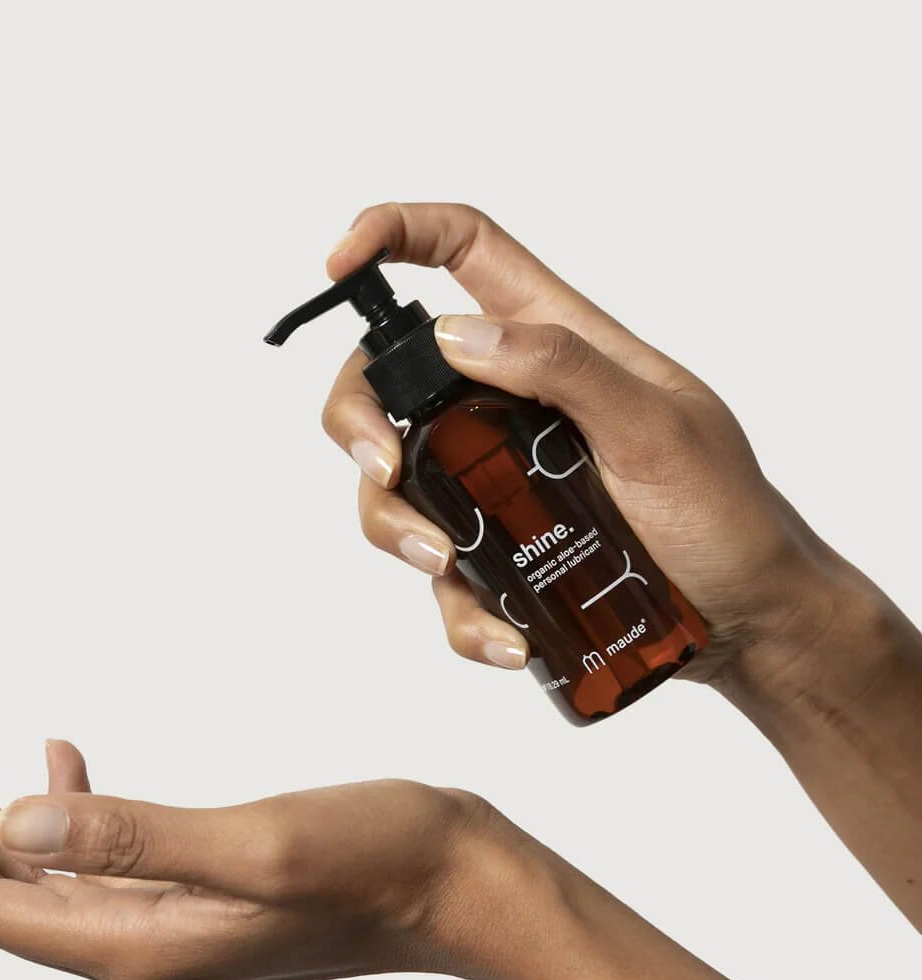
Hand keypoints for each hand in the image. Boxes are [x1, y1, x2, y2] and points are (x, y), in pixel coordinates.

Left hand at [0, 722, 537, 979]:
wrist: (465, 886)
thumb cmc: (381, 862)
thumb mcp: (256, 844)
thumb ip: (134, 838)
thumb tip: (12, 824)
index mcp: (140, 947)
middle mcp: (142, 950)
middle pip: (0, 892)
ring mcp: (171, 928)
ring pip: (45, 873)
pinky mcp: (201, 897)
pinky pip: (100, 862)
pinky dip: (65, 810)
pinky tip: (61, 763)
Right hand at [323, 202, 846, 685]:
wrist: (747, 620)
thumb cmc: (725, 514)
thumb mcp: (659, 428)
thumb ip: (566, 368)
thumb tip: (458, 335)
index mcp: (553, 342)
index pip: (463, 252)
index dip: (394, 234)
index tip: (340, 264)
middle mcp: (508, 406)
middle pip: (390, 381)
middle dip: (359, 419)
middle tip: (382, 467)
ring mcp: (494, 484)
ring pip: (395, 486)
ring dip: (395, 526)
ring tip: (449, 565)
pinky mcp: (498, 556)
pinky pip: (444, 580)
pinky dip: (462, 613)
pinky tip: (507, 638)